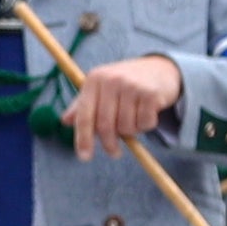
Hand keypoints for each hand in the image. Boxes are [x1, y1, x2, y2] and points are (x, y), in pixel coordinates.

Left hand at [61, 54, 182, 160]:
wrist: (160, 68)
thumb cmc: (125, 82)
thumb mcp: (101, 88)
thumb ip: (83, 105)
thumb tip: (65, 121)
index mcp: (94, 79)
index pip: (84, 115)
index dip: (83, 139)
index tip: (84, 157)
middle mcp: (111, 80)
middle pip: (105, 126)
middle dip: (109, 144)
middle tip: (114, 153)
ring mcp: (132, 85)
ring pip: (126, 127)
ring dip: (131, 131)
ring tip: (134, 119)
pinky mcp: (151, 93)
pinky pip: (145, 124)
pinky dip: (146, 125)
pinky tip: (147, 112)